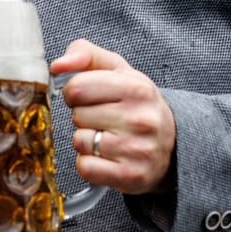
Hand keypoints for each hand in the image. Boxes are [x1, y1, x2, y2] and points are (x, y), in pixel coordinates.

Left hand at [50, 40, 175, 194]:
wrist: (173, 145)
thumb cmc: (136, 104)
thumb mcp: (118, 71)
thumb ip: (86, 55)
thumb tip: (57, 66)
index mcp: (137, 87)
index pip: (77, 87)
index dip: (75, 92)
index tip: (88, 97)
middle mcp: (140, 118)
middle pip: (77, 115)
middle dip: (83, 116)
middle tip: (104, 119)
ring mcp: (137, 149)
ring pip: (79, 141)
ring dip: (86, 140)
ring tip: (107, 137)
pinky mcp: (131, 176)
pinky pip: (85, 167)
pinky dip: (89, 163)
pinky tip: (106, 157)